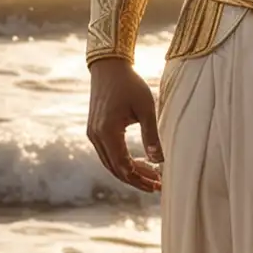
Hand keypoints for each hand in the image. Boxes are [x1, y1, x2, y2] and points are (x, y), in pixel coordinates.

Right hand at [86, 58, 163, 192]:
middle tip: (156, 186)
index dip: (140, 179)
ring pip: (110, 163)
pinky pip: (107, 154)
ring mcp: (92, 134)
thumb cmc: (130, 84)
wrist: (109, 66)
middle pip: (115, 169)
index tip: (157, 185)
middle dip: (136, 179)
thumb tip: (160, 161)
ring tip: (150, 176)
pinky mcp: (94, 130)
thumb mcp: (146, 108)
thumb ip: (152, 135)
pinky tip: (137, 162)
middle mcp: (96, 136)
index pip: (123, 166)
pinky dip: (121, 162)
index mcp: (107, 132)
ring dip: (129, 172)